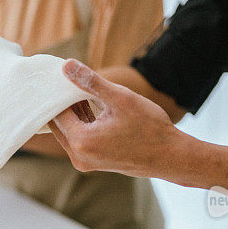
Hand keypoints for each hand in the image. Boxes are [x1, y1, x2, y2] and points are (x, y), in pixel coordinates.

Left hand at [50, 59, 196, 179]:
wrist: (170, 156)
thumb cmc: (149, 127)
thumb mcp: (120, 99)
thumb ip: (91, 82)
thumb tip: (67, 65)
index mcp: (82, 141)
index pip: (56, 113)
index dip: (58, 93)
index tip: (60, 76)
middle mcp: (79, 156)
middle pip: (59, 124)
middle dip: (63, 103)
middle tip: (65, 80)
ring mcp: (85, 162)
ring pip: (68, 132)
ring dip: (73, 113)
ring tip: (79, 90)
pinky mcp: (93, 163)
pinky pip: (79, 140)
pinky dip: (81, 123)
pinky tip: (88, 105)